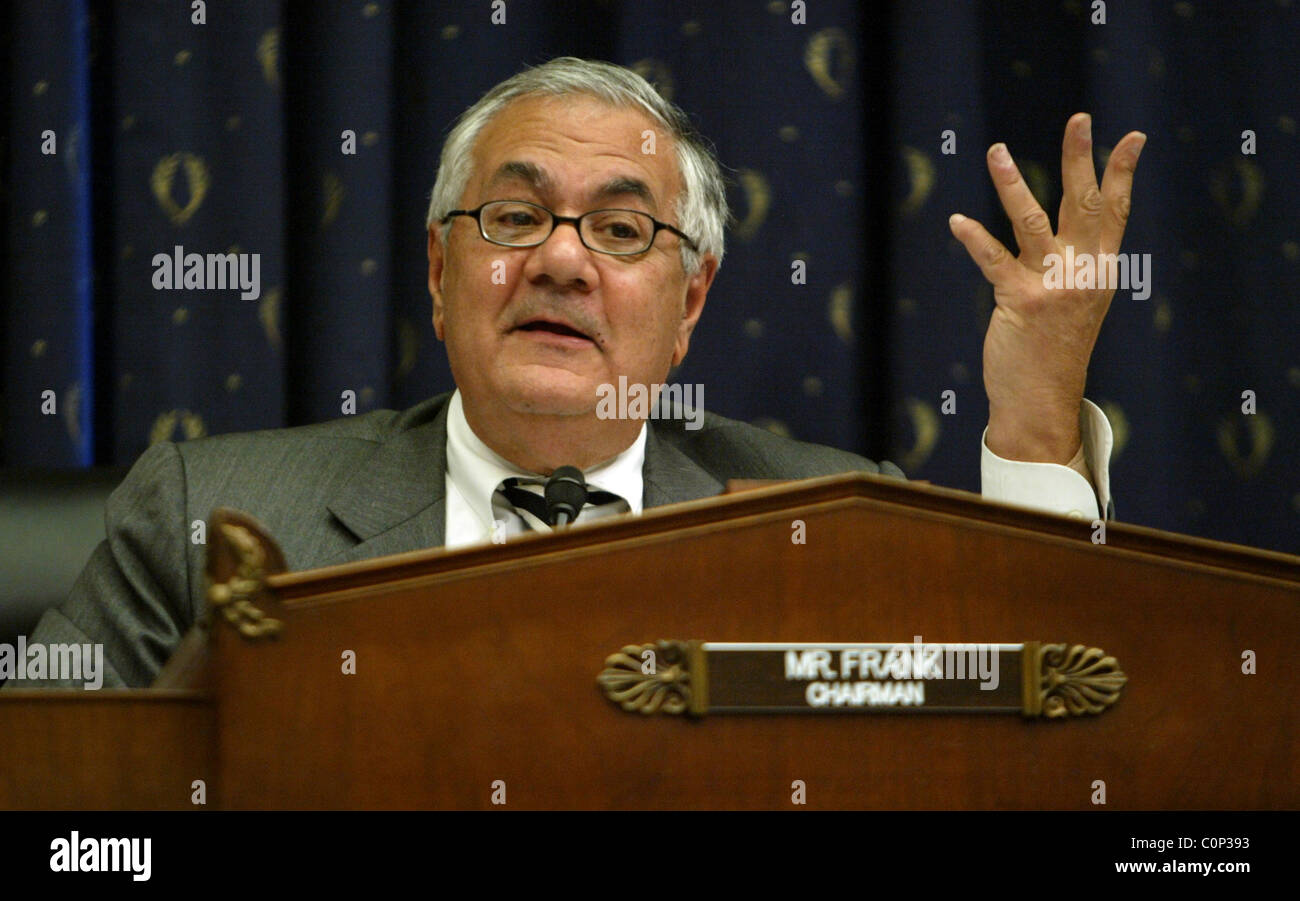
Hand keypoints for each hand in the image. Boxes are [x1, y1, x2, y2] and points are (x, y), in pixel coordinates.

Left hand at [949, 113, 1145, 462]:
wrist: (1041, 399)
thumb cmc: (1053, 350)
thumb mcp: (1077, 304)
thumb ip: (1073, 267)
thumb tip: (1063, 234)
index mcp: (1100, 270)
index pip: (1115, 212)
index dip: (1122, 173)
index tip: (1133, 136)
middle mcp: (1081, 273)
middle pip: (1082, 204)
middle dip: (1080, 159)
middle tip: (1079, 118)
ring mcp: (1051, 286)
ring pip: (1032, 221)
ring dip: (1011, 184)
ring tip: (996, 151)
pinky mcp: (1020, 301)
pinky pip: (993, 260)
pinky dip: (974, 238)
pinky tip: (957, 221)